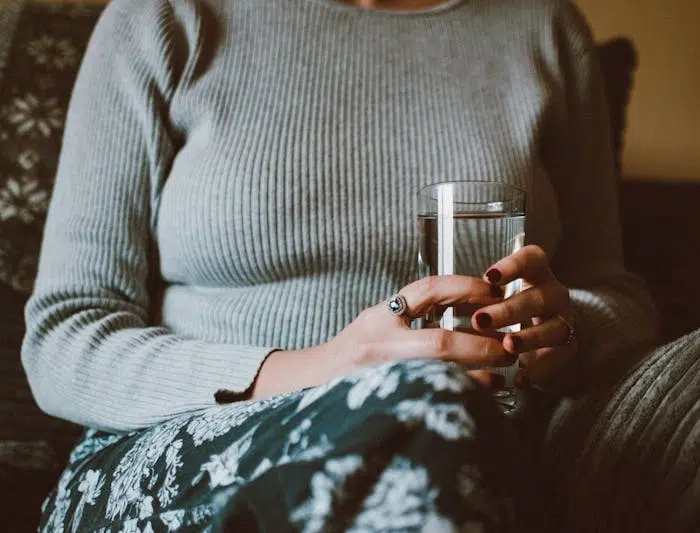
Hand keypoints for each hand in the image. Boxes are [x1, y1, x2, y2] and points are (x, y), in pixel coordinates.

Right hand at [251, 275, 514, 398]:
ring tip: (501, 375)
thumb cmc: (351, 356)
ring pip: (439, 378)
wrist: (311, 384)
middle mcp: (379, 344)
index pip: (427, 290)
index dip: (465, 286)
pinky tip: (482, 394)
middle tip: (508, 346)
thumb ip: (415, 317)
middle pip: (439, 342)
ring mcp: (381, 375)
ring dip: (476, 376)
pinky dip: (462, 395)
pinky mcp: (386, 400)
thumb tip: (472, 317)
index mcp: (380, 317)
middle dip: (480, 344)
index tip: (493, 291)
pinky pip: (432, 398)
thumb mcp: (377, 324)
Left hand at [472, 245, 578, 391]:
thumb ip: (477, 297)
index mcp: (535, 273)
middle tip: (480, 320)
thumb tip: (441, 301)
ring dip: (529, 337)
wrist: (541, 337)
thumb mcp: (492, 297)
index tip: (488, 277)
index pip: (531, 259)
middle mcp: (553, 293)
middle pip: (539, 296)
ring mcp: (564, 320)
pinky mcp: (567, 347)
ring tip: (507, 345)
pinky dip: (539, 369)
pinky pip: (559, 358)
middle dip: (509, 309)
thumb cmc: (508, 310)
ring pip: (554, 327)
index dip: (512, 266)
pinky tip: (520, 378)